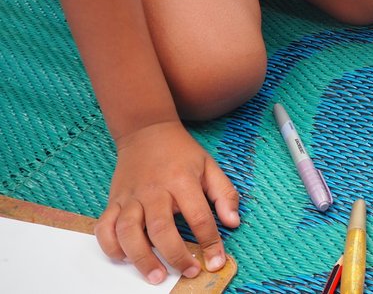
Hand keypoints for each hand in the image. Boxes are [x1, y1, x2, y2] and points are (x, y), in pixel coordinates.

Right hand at [96, 121, 238, 283]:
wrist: (147, 131)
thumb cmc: (181, 153)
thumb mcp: (210, 166)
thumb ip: (224, 194)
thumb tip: (233, 222)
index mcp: (182, 181)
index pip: (199, 216)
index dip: (210, 242)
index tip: (216, 262)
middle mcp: (154, 190)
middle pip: (160, 228)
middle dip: (175, 255)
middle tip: (188, 272)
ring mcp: (130, 197)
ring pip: (128, 231)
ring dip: (140, 257)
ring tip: (156, 276)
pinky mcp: (114, 201)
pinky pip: (104, 227)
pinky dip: (110, 246)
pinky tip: (124, 257)